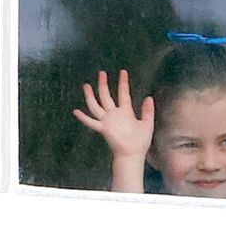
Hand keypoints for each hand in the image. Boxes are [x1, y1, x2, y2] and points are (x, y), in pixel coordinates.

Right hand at [73, 70, 153, 191]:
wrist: (133, 154)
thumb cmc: (140, 141)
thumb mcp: (147, 124)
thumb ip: (148, 111)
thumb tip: (149, 97)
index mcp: (126, 111)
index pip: (123, 93)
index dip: (123, 83)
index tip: (123, 72)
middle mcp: (115, 114)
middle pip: (106, 96)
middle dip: (103, 84)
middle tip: (101, 73)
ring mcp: (108, 121)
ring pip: (96, 105)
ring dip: (90, 96)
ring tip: (86, 85)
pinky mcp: (104, 129)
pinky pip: (91, 122)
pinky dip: (83, 118)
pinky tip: (76, 111)